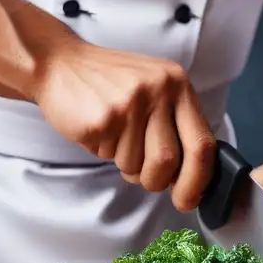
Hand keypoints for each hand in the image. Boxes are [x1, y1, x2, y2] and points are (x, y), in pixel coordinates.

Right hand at [34, 38, 216, 210]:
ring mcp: (131, 103)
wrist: (59, 63)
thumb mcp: (153, 90)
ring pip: (136, 165)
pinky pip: (109, 157)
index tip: (187, 199)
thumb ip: (174, 125)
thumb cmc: (108, 83)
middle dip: (156, 180)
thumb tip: (188, 176)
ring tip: (114, 137)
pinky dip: (103, 152)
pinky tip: (97, 130)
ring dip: (124, 164)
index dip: (197, 180)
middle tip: (145, 178)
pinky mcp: (103, 117)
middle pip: (169, 161)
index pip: (202, 144)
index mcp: (178, 84)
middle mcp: (159, 89)